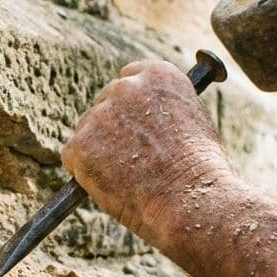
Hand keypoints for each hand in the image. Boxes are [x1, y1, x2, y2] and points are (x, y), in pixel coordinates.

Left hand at [62, 60, 234, 243]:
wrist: (193, 201)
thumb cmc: (203, 174)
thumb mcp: (195, 124)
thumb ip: (167, 112)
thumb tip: (149, 122)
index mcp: (159, 75)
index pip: (131, 76)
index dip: (131, 104)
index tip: (133, 122)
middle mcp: (127, 86)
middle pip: (105, 102)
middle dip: (111, 129)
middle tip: (127, 160)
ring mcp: (101, 114)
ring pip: (88, 132)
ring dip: (100, 153)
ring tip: (129, 180)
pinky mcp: (81, 144)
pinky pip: (74, 158)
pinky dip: (86, 175)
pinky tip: (113, 188)